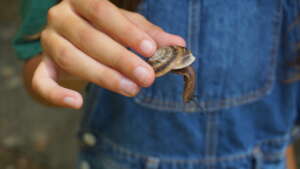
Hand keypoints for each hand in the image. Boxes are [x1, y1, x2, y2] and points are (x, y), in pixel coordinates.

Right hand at [31, 0, 184, 108]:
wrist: (72, 41)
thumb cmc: (104, 30)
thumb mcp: (126, 27)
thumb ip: (149, 34)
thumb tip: (178, 45)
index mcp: (81, 1)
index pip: (103, 11)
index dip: (127, 32)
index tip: (151, 51)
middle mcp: (60, 17)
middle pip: (88, 38)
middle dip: (120, 60)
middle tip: (147, 77)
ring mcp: (48, 41)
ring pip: (71, 59)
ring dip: (103, 77)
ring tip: (131, 89)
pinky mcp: (41, 66)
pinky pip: (41, 81)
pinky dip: (57, 95)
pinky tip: (77, 102)